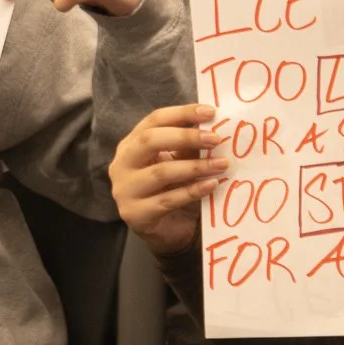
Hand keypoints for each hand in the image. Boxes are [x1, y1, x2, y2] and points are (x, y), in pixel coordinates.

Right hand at [109, 104, 228, 254]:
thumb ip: (189, 146)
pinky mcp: (135, 214)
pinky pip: (167, 200)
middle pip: (150, 141)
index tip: (210, 112)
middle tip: (216, 139)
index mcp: (131, 144)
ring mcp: (125, 190)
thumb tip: (214, 126)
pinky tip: (212, 185)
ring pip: (161, 172)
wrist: (165, 232)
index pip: (154, 120)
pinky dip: (192, 191)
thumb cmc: (172, 190)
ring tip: (222, 165)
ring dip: (195, 167)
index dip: (182, 113)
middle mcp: (122, 164)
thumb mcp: (179, 163)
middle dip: (186, 137)